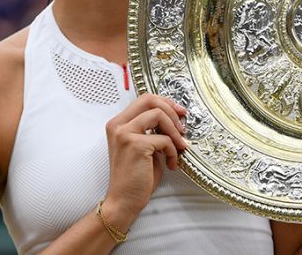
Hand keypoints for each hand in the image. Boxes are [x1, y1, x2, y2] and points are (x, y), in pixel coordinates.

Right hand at [102, 94, 187, 227]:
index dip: (165, 102)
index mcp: (118, 124)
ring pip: (159, 115)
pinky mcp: (135, 145)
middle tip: (183, 126)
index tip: (179, 112)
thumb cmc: (135, 177)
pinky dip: (173, 151)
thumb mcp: (144, 147)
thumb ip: (153, 131)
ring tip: (179, 147)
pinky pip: (164, 139)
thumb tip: (175, 118)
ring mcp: (125, 133)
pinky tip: (171, 164)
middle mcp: (118, 125)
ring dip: (175, 131)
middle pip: (149, 100)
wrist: (123, 201)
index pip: (143, 100)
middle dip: (171, 110)